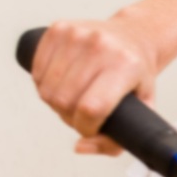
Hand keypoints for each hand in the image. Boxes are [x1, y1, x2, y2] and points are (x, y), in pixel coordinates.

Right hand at [30, 17, 161, 150]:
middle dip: (69, 116)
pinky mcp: (58, 29)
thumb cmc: (135, 75)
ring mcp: (77, 35)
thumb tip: (80, 147)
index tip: (92, 126)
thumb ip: (115, 141)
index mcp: (126, 65)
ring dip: (55, 102)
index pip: (90, 108)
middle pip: (64, 101)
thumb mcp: (140, 111)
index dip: (86, 127)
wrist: (133, 35)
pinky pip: (36, 71)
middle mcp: (101, 46)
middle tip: (83, 111)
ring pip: (46, 90)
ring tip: (73, 96)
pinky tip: (62, 81)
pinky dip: (44, 84)